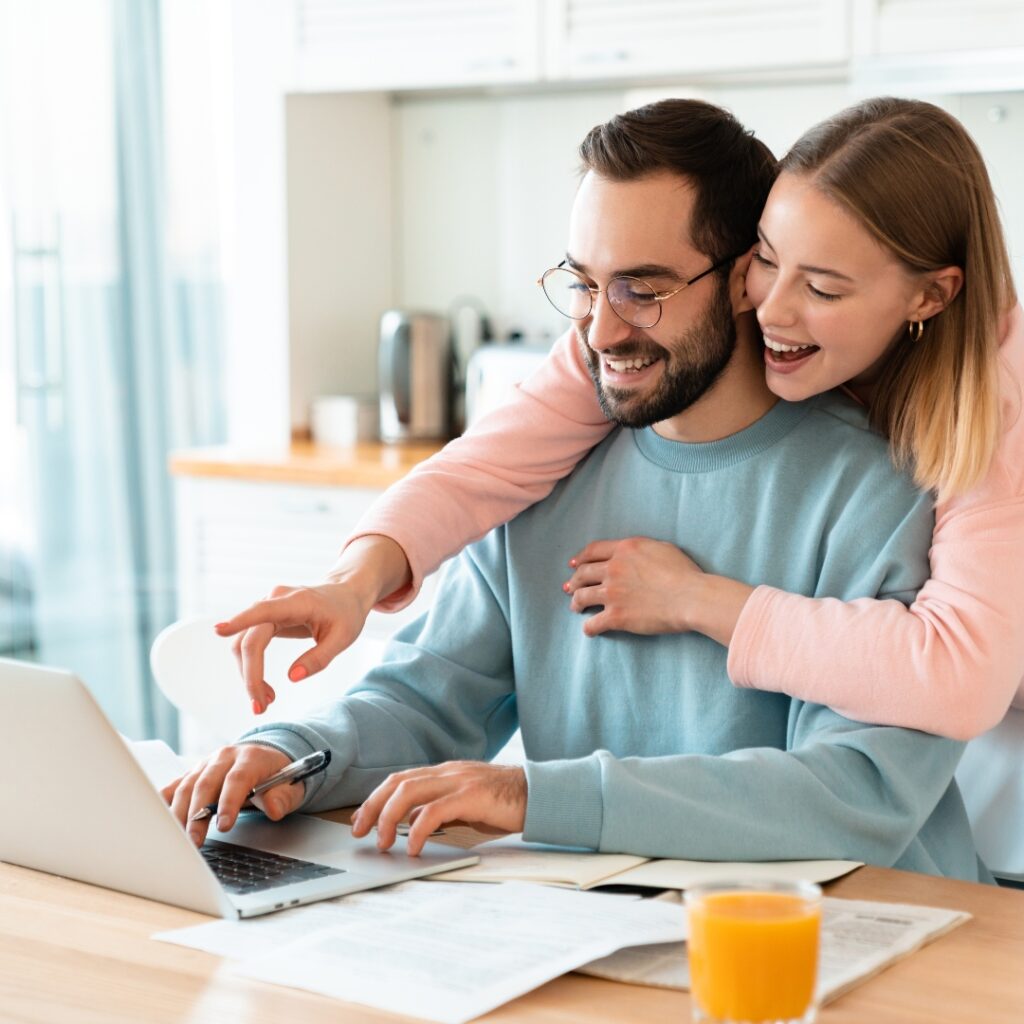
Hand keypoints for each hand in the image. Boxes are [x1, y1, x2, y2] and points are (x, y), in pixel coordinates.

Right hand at [161, 744, 297, 846]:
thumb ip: (282, 797)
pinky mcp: (194, 773)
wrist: (267, 756)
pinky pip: (176, 785)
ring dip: (180, 813)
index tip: (225, 826)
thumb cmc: (278, 776)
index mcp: (251, 757)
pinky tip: (158, 818)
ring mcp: (207, 763)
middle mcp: (225, 757)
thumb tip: (273, 809)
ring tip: (178, 839)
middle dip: (198, 814)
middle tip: (194, 841)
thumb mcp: (291, 786)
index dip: (229, 802)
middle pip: (206, 783)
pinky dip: (165, 801)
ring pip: (187, 785)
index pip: (237, 779)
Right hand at [215, 535, 411, 713]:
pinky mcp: (266, 618)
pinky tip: (265, 688)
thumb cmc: (346, 613)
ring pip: (244, 644)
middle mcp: (276, 600)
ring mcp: (268, 607)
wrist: (346, 594)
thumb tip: (292, 677)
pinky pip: (250, 643)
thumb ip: (319, 658)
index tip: (218, 630)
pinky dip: (253, 667)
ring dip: (249, 675)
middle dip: (251, 676)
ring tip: (267, 701)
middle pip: (250, 639)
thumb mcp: (343, 638)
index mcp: (297, 602)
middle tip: (260, 707)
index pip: (262, 612)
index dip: (239, 621)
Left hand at [351, 762, 526, 855]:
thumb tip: (417, 823)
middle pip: (397, 782)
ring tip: (384, 842)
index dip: (376, 798)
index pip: (400, 779)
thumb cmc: (505, 803)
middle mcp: (448, 772)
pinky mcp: (471, 795)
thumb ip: (443, 807)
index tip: (361, 819)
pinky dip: (418, 829)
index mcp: (445, 772)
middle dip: (373, 806)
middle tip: (360, 831)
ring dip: (390, 817)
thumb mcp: (467, 804)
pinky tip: (415, 847)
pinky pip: (435, 810)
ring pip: (409, 791)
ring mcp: (459, 781)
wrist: (539, 795)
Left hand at [563, 537, 704, 636]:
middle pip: (583, 573)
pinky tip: (589, 630)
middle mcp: (613, 569)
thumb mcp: (661, 548)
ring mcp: (612, 593)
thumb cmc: (684, 572)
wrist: (691, 597)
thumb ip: (641, 549)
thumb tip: (634, 555)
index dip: (580, 558)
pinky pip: (593, 623)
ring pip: (582, 596)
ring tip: (575, 607)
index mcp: (624, 550)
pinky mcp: (616, 616)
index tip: (573, 564)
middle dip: (574, 581)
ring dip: (576, 602)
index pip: (592, 550)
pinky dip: (588, 627)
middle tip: (569, 587)